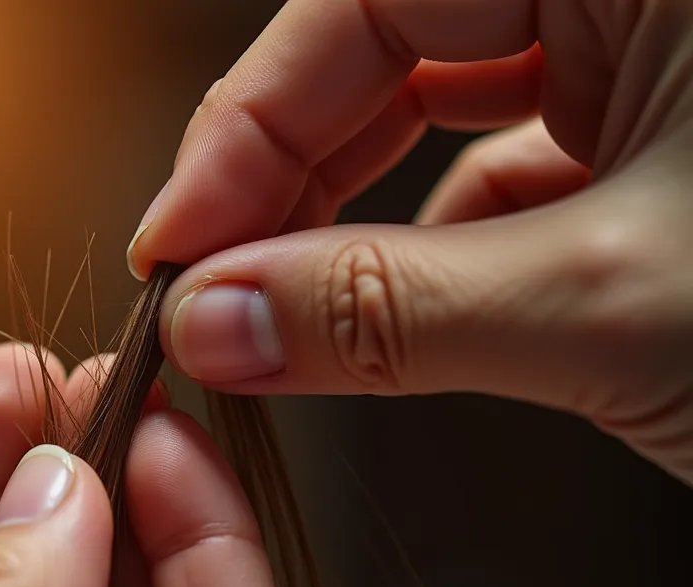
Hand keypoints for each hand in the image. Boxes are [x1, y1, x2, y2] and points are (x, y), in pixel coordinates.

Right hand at [126, 0, 692, 483]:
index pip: (364, 3)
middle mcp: (627, 0)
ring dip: (366, 225)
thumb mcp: (610, 302)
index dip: (247, 124)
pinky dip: (452, 254)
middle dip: (294, 177)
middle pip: (389, 53)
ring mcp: (650, 67)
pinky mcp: (661, 149)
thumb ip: (391, 308)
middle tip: (218, 284)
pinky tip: (426, 316)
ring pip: (446, 118)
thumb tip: (215, 319)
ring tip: (304, 315)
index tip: (178, 245)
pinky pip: (518, 176)